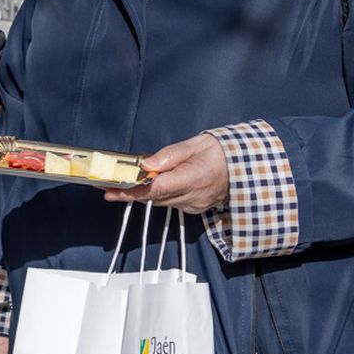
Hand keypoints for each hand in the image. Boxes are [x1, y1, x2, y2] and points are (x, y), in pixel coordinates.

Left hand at [105, 132, 228, 213]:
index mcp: (192, 179)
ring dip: (142, 192)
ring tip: (121, 180)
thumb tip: (146, 164)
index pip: (154, 190)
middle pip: (153, 197)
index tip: (109, 191)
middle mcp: (192, 197)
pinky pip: (170, 202)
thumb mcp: (196, 144)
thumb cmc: (223, 152)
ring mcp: (194, 206)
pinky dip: (158, 193)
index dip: (129, 191)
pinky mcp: (194, 208)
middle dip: (129, 190)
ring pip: (160, 200)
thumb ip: (169, 155)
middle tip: (105, 182)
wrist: (248, 168)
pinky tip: (149, 183)